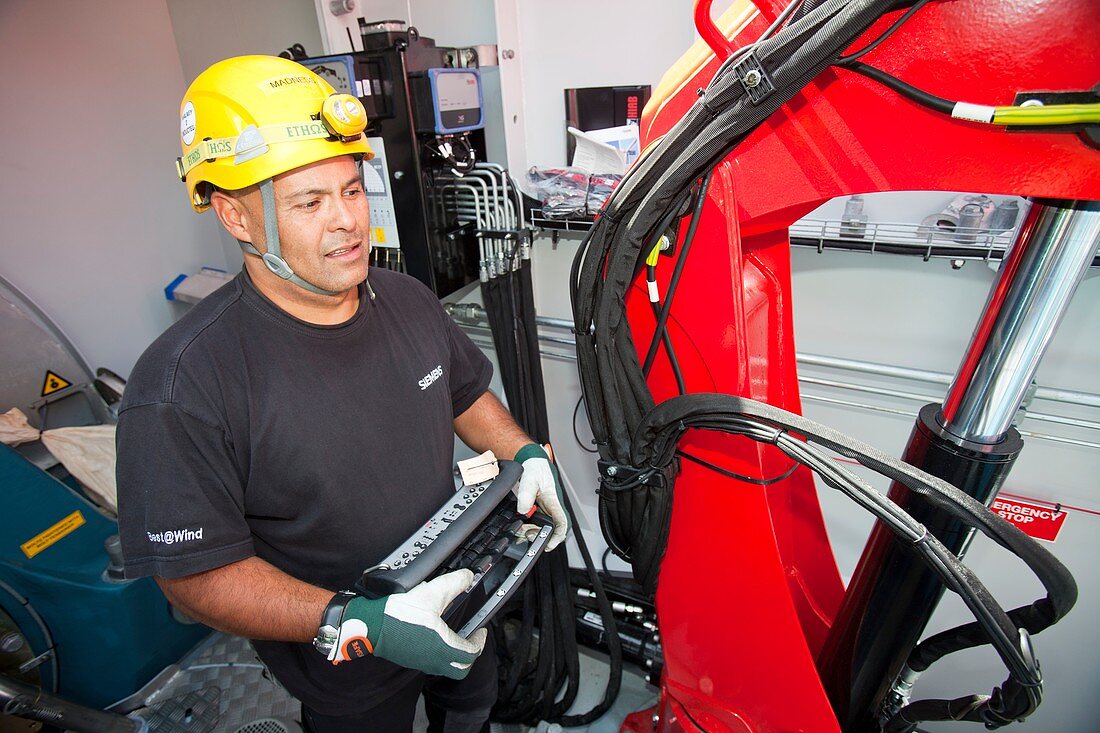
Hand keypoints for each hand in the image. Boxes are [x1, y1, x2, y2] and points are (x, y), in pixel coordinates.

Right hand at [327, 569, 486, 678]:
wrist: (372, 624)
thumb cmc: (399, 614)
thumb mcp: (432, 593)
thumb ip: (454, 583)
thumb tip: (467, 577)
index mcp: (444, 647)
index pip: (471, 653)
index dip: (480, 641)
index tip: (480, 630)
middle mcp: (434, 660)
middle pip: (461, 669)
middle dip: (470, 655)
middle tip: (471, 639)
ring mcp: (422, 663)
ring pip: (447, 668)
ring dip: (455, 656)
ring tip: (454, 637)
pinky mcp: (411, 660)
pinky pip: (433, 664)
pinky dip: (441, 655)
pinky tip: (435, 638)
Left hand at [513, 443, 568, 550]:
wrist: (532, 461)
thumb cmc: (537, 468)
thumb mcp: (530, 480)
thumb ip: (526, 495)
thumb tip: (523, 510)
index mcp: (554, 501)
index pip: (561, 523)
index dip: (557, 537)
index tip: (548, 545)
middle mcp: (552, 508)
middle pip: (551, 529)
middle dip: (539, 536)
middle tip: (527, 535)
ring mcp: (545, 509)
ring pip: (543, 527)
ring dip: (532, 532)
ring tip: (520, 531)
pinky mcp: (539, 509)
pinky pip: (536, 522)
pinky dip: (528, 526)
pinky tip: (520, 526)